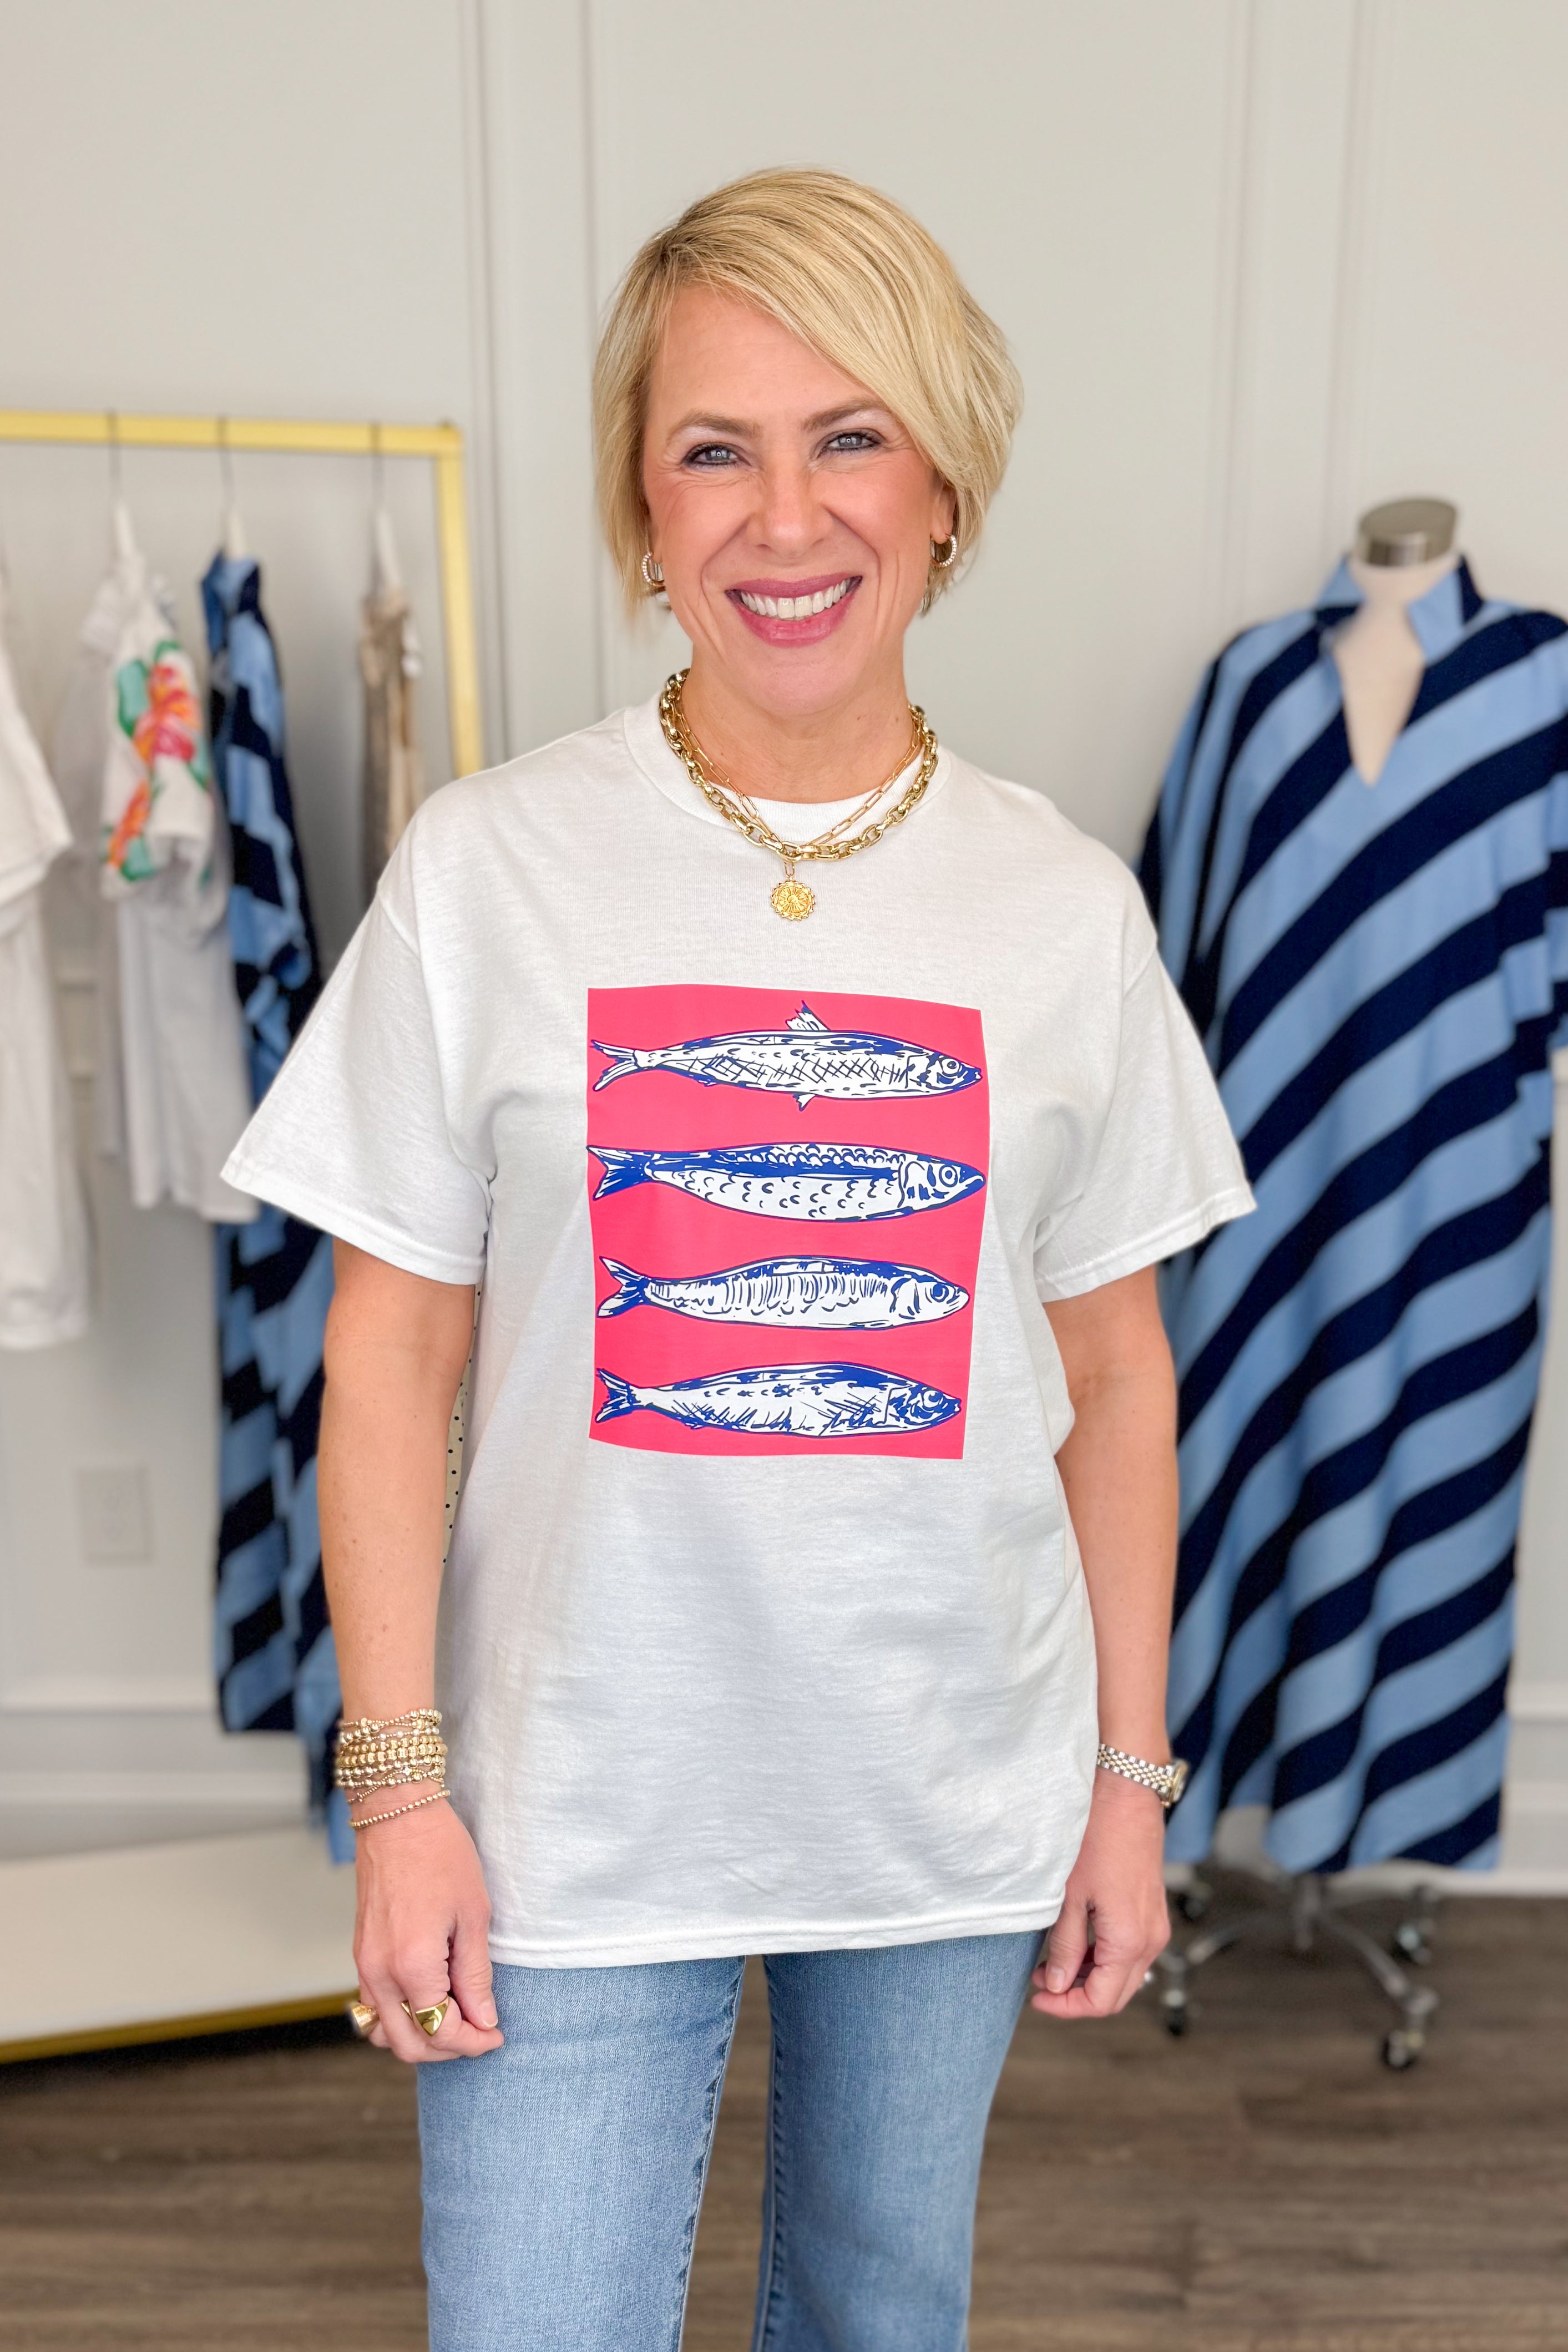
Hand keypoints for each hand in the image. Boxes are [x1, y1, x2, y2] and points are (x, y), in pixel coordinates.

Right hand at [352, 1789, 505, 2063]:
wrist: (397, 1814)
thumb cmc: (440, 1854)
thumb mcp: (473, 1915)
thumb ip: (475, 1975)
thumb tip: (483, 2020)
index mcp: (412, 1965)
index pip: (440, 2032)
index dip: (474, 2043)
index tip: (496, 2036)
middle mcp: (380, 1973)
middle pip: (408, 2045)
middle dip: (447, 2050)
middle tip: (480, 2033)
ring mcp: (365, 1965)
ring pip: (383, 2033)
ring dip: (419, 2038)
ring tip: (455, 2020)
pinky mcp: (361, 1954)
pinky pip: (373, 2007)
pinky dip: (399, 2018)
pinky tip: (429, 1999)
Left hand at [1030, 1769, 1170, 2019]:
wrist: (1126, 1793)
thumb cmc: (1096, 1837)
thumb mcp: (1068, 1894)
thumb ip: (1064, 1945)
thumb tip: (1058, 1984)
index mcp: (1130, 1941)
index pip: (1102, 2000)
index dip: (1067, 2007)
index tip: (1038, 1998)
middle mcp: (1151, 1940)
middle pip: (1116, 1993)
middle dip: (1077, 1995)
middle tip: (1042, 1983)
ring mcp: (1155, 1925)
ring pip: (1124, 1973)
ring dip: (1090, 1975)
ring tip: (1052, 1960)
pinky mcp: (1152, 1910)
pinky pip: (1130, 1950)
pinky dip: (1103, 1956)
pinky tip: (1076, 1940)